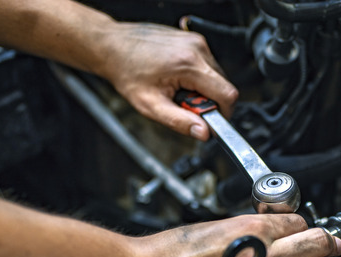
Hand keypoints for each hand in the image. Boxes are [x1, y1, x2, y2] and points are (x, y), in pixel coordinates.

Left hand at [95, 22, 237, 140]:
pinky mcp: (193, 40)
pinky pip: (207, 65)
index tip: (208, 119)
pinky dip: (197, 76)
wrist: (113, 47)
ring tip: (177, 88)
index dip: (223, 113)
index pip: (227, 94)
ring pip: (216, 76)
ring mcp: (196, 41)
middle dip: (208, 101)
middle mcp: (197, 48)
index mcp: (189, 64)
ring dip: (202, 89)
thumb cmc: (127, 72)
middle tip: (182, 103)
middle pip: (223, 85)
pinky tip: (176, 77)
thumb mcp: (150, 105)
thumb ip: (180, 122)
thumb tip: (204, 133)